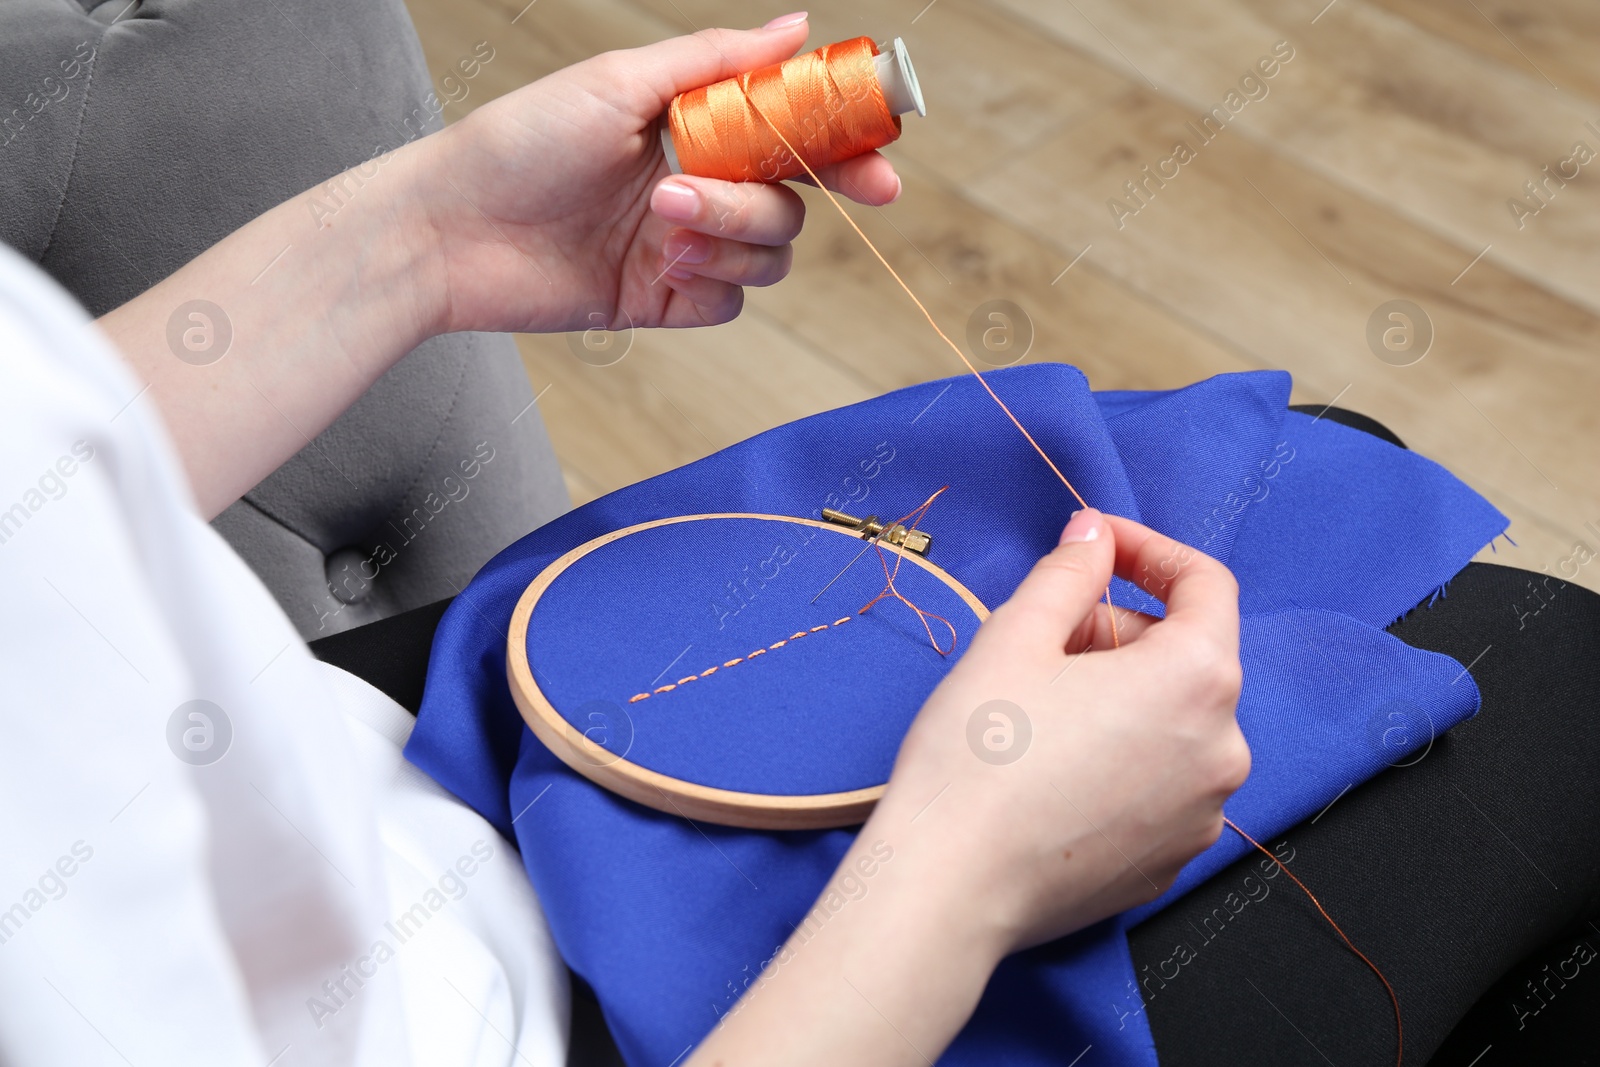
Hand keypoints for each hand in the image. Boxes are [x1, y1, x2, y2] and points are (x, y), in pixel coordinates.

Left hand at [413, 15, 901, 333]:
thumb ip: (716, 60)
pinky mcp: (661, 302)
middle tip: (773, 192)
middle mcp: (695, 186)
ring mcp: (681, 247)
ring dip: (731, 238)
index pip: (792, 137)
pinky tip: (661, 268)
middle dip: (780, 199)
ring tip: (662, 224)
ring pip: (769, 255)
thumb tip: (800, 26)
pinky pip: (729, 304)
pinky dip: (711, 285)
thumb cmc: (519, 141)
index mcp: (692, 127)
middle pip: (791, 202)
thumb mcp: (620, 80)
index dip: (845, 149)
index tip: (880, 163)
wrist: (449, 231)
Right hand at [687, 510, 1248, 1064]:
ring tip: (1039, 710)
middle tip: (1040, 641)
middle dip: (1119, 631)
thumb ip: (1069, 571)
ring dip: (1120, 696)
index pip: (1205, 585)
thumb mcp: (1014, 637)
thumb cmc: (976, 757)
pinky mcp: (1172, 861)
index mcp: (1197, 680)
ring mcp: (1204, 814)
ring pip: (1173, 722)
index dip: (1147, 551)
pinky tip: (1052, 769)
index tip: (1094, 545)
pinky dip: (1121, 757)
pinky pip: (1161, 782)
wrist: (950, 886)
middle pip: (1186, 656)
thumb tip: (1094, 534)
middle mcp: (1224, 749)